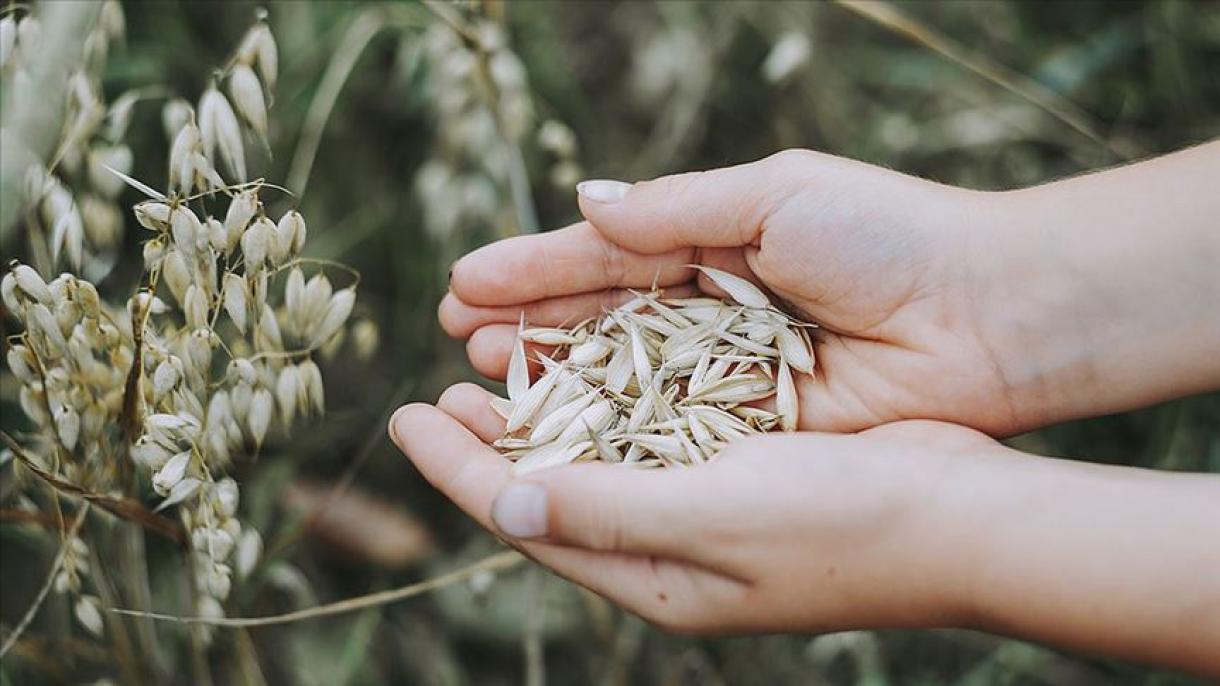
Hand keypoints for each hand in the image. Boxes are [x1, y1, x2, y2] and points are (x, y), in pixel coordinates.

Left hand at [390, 382, 993, 632]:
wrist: (964, 517)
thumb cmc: (845, 524)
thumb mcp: (714, 517)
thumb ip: (607, 510)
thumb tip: (502, 501)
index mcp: (654, 577)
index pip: (527, 518)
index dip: (457, 469)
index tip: (401, 417)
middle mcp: (670, 549)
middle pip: (552, 490)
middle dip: (488, 443)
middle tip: (436, 393)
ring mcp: (707, 512)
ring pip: (598, 460)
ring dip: (544, 416)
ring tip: (493, 373)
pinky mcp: (742, 470)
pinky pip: (651, 436)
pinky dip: (609, 402)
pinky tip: (591, 368)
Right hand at [441, 150, 1028, 434]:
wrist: (987, 316)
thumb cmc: (886, 236)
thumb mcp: (773, 196)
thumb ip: (673, 209)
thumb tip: (584, 202)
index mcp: (715, 241)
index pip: (605, 255)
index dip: (535, 268)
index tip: (465, 282)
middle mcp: (712, 310)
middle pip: (601, 320)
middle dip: (530, 324)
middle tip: (458, 335)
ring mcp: (728, 373)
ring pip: (623, 378)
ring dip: (554, 376)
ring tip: (485, 374)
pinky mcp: (753, 429)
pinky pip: (668, 429)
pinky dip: (613, 428)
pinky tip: (556, 426)